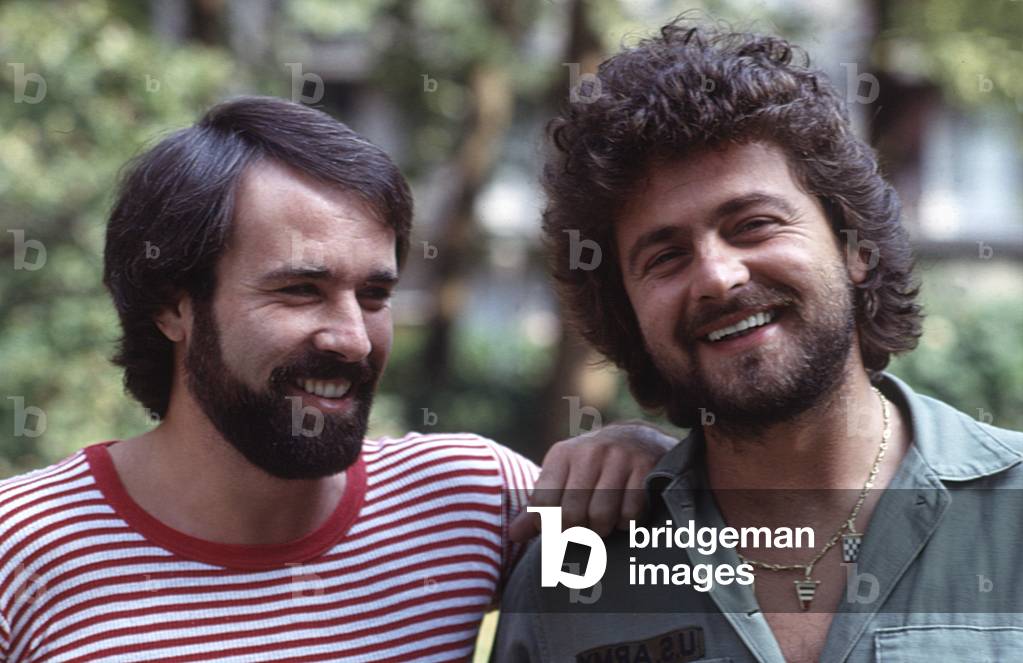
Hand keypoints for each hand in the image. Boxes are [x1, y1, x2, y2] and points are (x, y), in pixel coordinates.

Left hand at [508, 421, 675, 541]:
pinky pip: (630, 513)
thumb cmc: (591, 467)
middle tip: (584, 529)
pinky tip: (624, 514)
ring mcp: (618, 457)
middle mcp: (588, 452)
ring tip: (603, 522)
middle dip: (578, 532)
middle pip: (572, 515)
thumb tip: (513, 535)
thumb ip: (538, 507)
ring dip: (603, 529)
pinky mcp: (644, 467)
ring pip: (601, 516)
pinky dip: (626, 523)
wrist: (637, 438)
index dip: (550, 526)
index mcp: (561, 455)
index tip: (559, 528)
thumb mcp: (562, 478)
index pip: (544, 504)